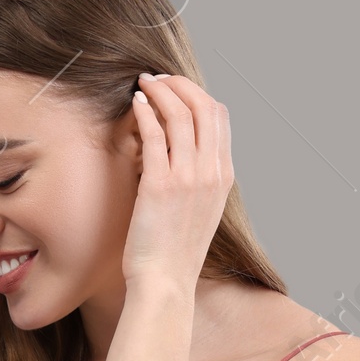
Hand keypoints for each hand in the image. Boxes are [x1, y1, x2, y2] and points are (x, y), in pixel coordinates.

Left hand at [122, 73, 233, 290]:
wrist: (165, 282)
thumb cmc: (175, 251)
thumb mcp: (199, 210)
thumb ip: (196, 178)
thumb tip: (178, 150)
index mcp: (223, 176)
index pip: (220, 117)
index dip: (197, 94)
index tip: (176, 88)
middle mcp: (211, 172)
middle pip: (204, 106)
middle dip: (180, 83)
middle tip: (157, 77)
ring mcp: (188, 178)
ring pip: (180, 114)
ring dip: (161, 90)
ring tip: (143, 83)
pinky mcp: (160, 185)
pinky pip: (155, 135)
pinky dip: (146, 112)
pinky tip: (135, 104)